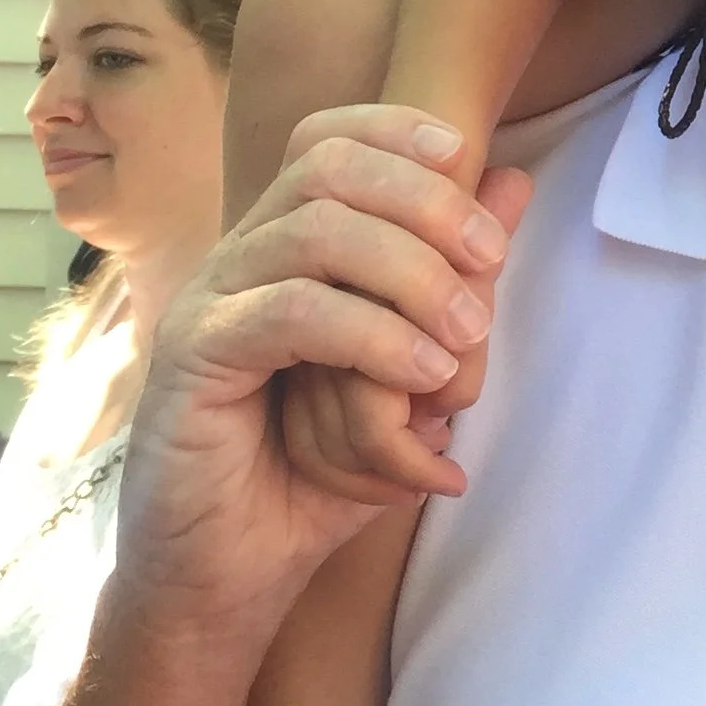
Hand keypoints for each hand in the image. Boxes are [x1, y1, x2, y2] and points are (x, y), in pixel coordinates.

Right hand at [112, 106, 530, 634]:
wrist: (226, 576)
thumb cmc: (312, 476)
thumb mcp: (408, 370)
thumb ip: (452, 278)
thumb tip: (514, 183)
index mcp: (280, 247)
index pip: (326, 140)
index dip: (397, 130)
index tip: (469, 156)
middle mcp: (238, 258)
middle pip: (327, 170)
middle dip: (425, 201)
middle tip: (491, 261)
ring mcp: (208, 303)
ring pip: (314, 232)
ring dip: (412, 273)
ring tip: (468, 336)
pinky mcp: (191, 360)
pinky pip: (288, 312)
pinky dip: (371, 334)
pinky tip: (422, 375)